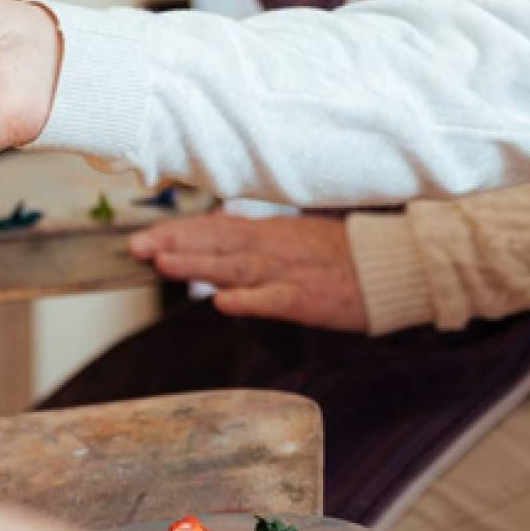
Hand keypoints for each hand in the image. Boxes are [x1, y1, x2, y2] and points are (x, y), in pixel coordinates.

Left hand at [130, 212, 368, 329]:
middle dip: (176, 244)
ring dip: (200, 265)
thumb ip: (262, 237)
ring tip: (164, 264)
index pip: (218, 228)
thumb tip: (225, 232)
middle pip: (218, 243)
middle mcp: (275, 247)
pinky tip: (223, 302)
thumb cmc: (349, 255)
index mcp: (273, 231)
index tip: (145, 236)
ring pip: (238, 267)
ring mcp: (290, 272)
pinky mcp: (308, 299)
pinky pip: (274, 300)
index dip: (180, 232)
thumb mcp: (301, 236)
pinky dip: (249, 300)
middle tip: (135, 247)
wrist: (393, 265)